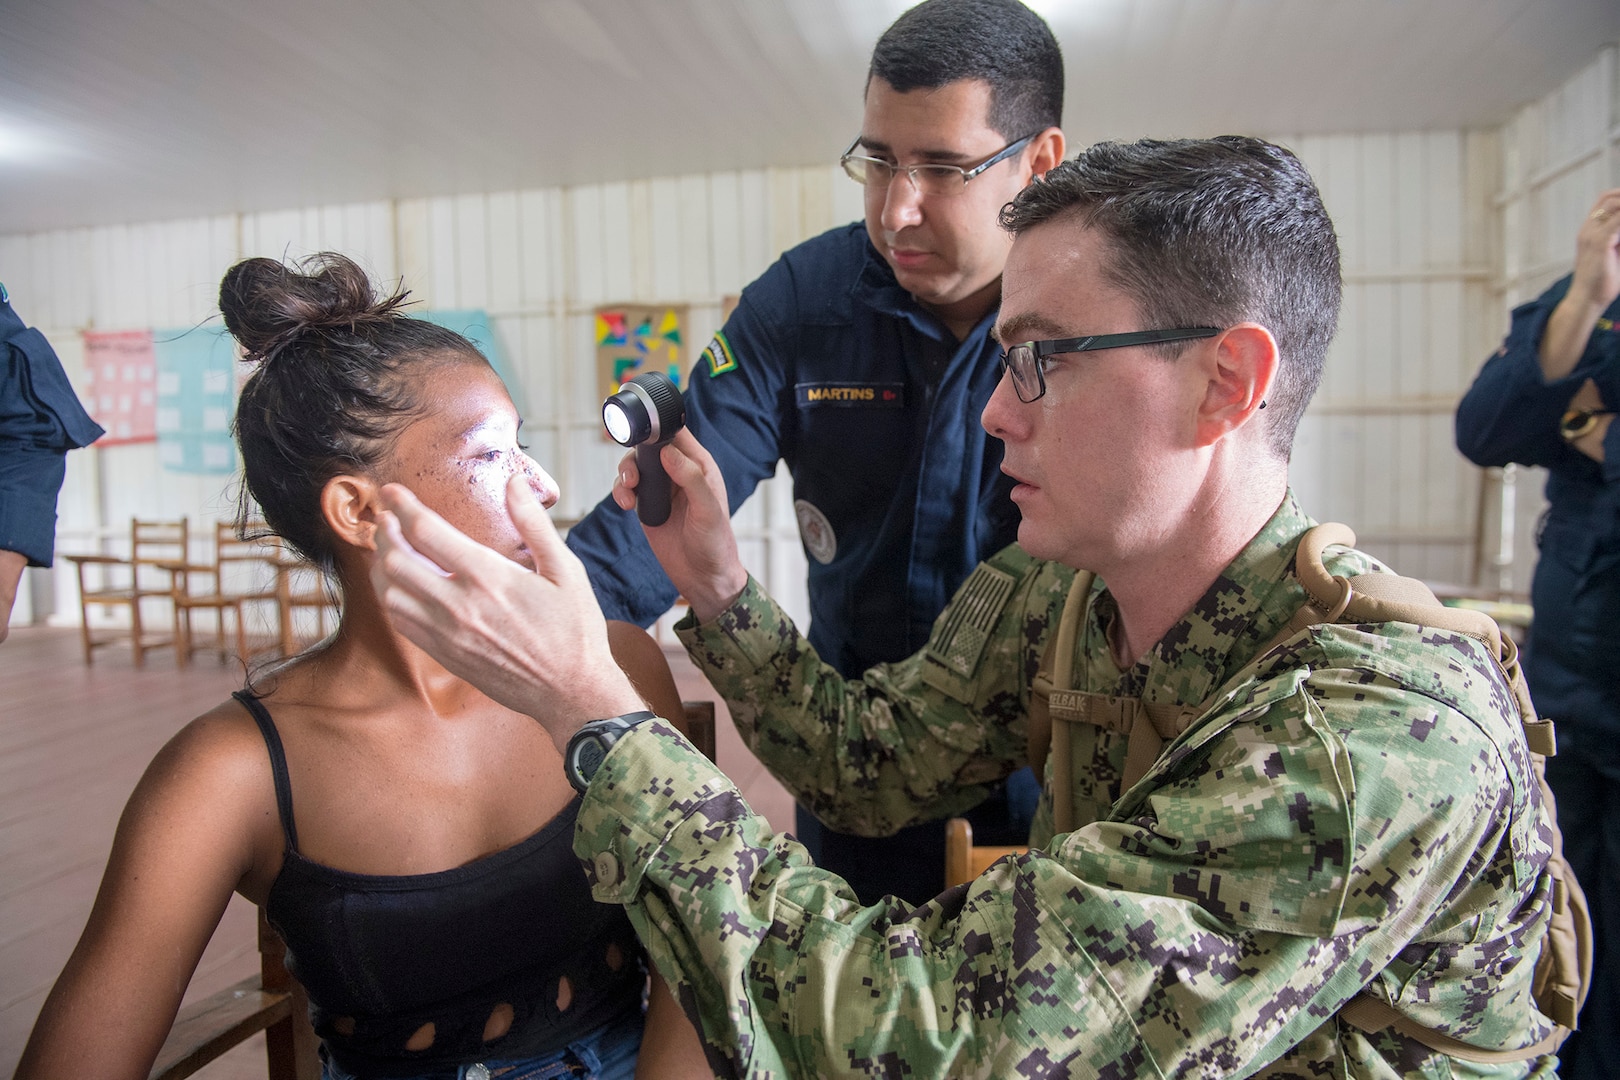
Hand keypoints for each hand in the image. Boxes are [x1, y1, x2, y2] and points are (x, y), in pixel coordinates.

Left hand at [371, 475, 645, 749]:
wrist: (571, 692)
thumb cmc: (575, 630)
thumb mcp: (566, 570)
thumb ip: (534, 524)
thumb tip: (513, 482)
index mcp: (488, 577)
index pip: (425, 532)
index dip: (401, 506)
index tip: (392, 491)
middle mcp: (459, 606)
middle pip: (396, 560)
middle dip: (384, 532)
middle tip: (386, 517)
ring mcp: (447, 634)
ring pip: (389, 593)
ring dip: (381, 565)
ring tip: (387, 548)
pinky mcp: (444, 655)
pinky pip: (401, 622)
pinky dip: (391, 597)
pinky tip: (400, 585)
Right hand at [612, 428, 747, 621]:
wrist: (703, 577)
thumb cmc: (715, 543)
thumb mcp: (708, 510)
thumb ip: (690, 479)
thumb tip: (667, 452)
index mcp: (698, 466)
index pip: (676, 433)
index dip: (658, 426)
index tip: (642, 430)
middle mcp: (678, 472)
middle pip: (648, 446)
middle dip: (634, 455)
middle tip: (633, 475)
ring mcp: (661, 488)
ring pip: (634, 466)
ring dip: (625, 474)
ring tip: (628, 491)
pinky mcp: (646, 505)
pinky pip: (627, 489)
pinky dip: (620, 492)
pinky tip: (626, 504)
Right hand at [1540, 189, 1619, 379]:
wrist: (1586, 300)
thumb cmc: (1602, 281)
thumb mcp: (1615, 253)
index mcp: (1589, 229)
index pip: (1605, 198)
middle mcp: (1588, 229)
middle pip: (1611, 198)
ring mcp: (1591, 235)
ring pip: (1616, 206)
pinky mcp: (1600, 244)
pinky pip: (1618, 222)